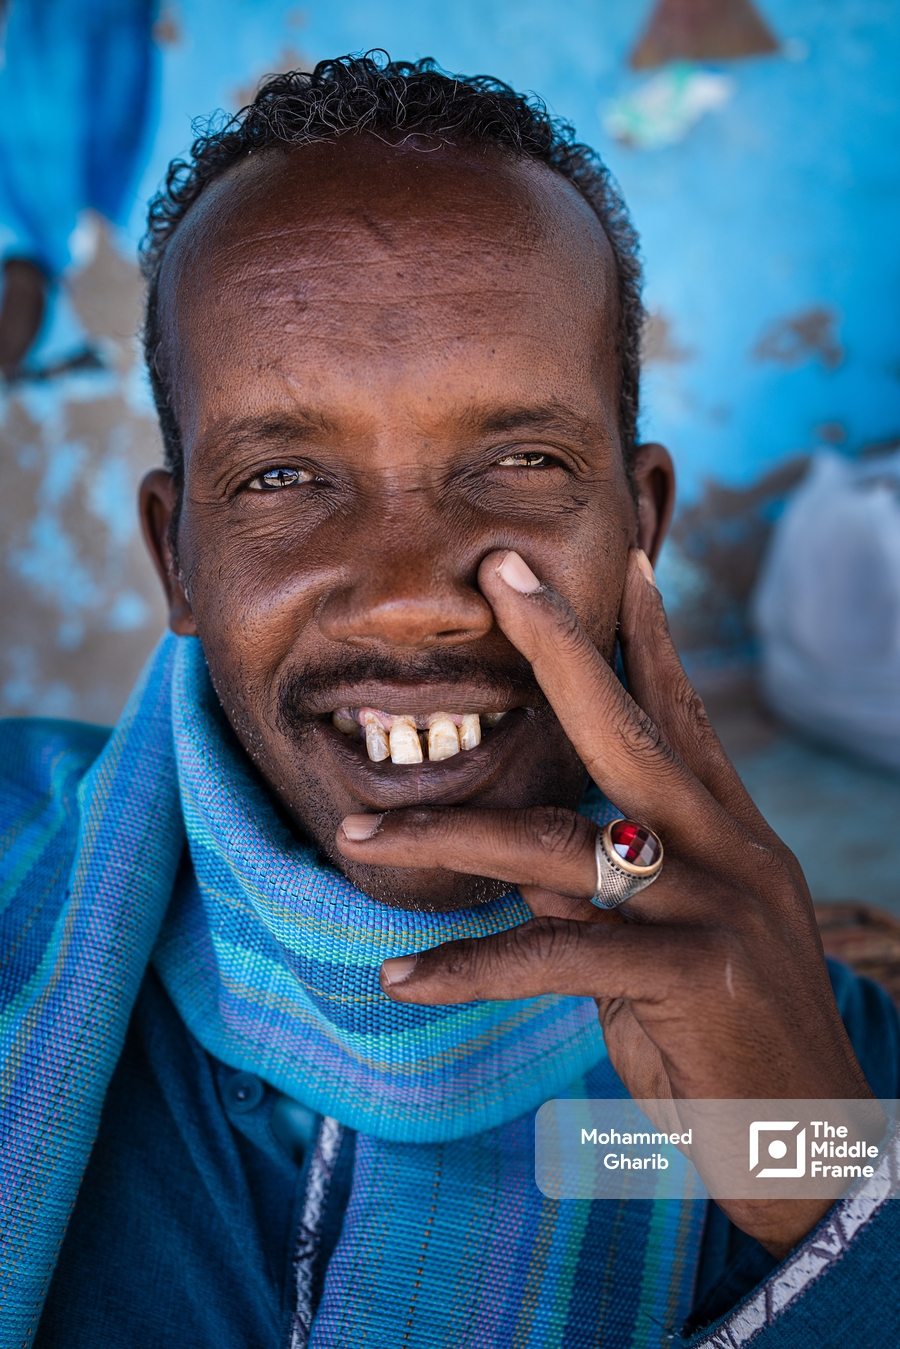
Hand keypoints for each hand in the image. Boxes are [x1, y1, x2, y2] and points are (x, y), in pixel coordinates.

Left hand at [336, 548, 872, 1255]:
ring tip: (359, 838)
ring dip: (447, 837)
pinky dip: (468, 967)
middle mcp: (730, 852)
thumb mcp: (662, 954)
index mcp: (730, 836)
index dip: (649, 638)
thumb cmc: (730, 1046)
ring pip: (559, 843)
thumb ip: (600, 896)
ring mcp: (716, 907)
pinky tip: (403, 978)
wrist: (814, 1149)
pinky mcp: (694, 975)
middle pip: (630, 728)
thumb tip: (524, 861)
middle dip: (560, 644)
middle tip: (499, 574)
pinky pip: (552, 952)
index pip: (682, 717)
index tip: (622, 563)